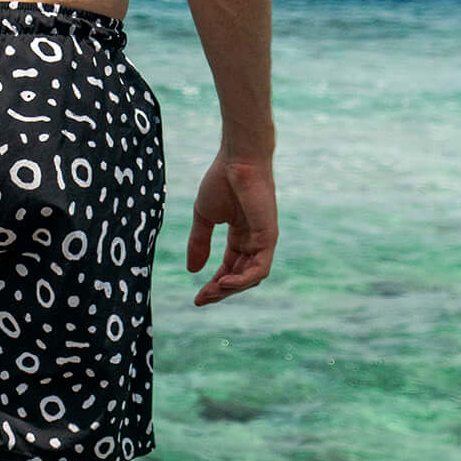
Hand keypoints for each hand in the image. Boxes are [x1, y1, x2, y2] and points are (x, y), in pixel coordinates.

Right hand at [186, 150, 276, 304]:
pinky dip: (243, 280)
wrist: (236, 160)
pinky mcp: (269, 238)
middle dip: (220, 291)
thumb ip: (199, 242)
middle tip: (201, 299)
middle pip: (240, 276)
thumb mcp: (204, 217)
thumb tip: (192, 270)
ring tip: (211, 292)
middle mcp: (254, 241)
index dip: (214, 284)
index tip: (197, 298)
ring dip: (231, 289)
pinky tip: (224, 282)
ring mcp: (263, 240)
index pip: (229, 268)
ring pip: (251, 277)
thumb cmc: (221, 180)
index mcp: (240, 236)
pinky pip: (260, 269)